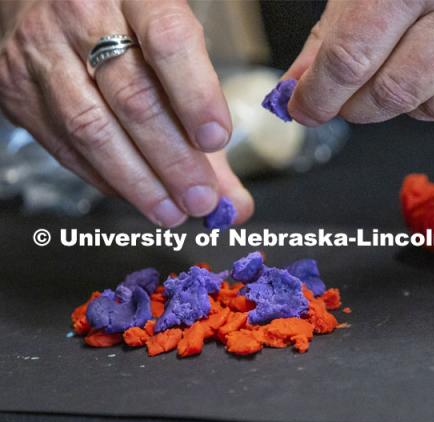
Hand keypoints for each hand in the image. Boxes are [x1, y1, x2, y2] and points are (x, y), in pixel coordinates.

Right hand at [0, 0, 252, 225]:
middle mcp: (82, 15)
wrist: (42, 4)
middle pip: (133, 97)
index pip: (168, 40)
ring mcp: (42, 53)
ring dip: (139, 182)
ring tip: (173, 212)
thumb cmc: (124, 33)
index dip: (195, 95)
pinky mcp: (18, 90)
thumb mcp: (172, 54)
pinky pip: (66, 147)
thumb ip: (206, 124)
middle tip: (200, 199)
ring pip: (93, 128)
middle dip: (172, 160)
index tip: (216, 141)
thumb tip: (234, 203)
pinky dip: (108, 180)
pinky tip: (136, 194)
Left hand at [286, 0, 433, 123]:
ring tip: (379, 74)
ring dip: (385, 106)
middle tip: (335, 98)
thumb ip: (327, 37)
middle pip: (388, 91)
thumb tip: (296, 84)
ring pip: (421, 105)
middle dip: (349, 107)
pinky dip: (425, 102)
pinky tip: (417, 73)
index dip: (318, 94)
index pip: (349, 58)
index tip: (303, 108)